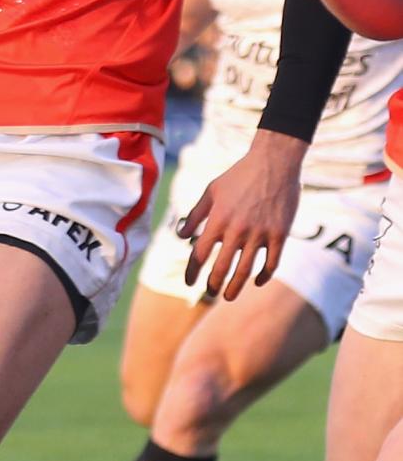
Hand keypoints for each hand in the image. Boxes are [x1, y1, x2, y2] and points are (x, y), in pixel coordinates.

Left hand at [179, 130, 303, 300]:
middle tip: (210, 293)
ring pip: (246, 270)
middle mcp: (237, 231)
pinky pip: (272, 263)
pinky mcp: (280, 234)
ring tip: (228, 296)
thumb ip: (195, 215)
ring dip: (236, 287)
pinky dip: (264, 276)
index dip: (192, 272)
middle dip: (213, 285)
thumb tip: (181, 236)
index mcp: (217, 221)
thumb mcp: (211, 191)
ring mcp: (260, 234)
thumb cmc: (239, 176)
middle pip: (221, 268)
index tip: (189, 283)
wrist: (274, 163)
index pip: (199, 255)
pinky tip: (257, 282)